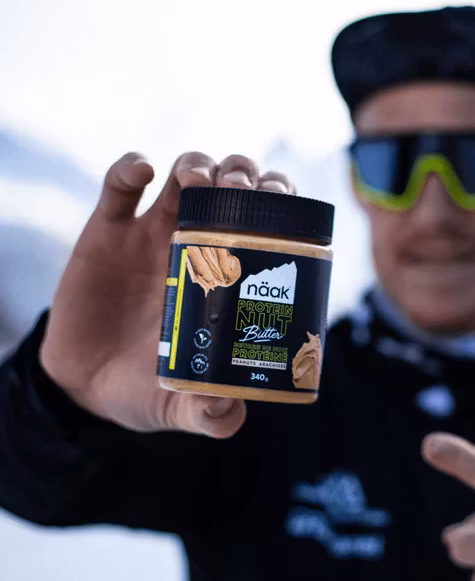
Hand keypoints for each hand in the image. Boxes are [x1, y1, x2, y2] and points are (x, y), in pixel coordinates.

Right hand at [40, 151, 295, 435]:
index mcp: (224, 276)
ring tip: (200, 183)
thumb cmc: (144, 388)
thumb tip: (232, 411)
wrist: (85, 387)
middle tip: (243, 191)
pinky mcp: (107, 234)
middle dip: (244, 175)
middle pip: (231, 185)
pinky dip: (130, 168)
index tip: (284, 202)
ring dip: (199, 165)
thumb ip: (209, 415)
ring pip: (184, 173)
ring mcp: (151, 235)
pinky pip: (118, 185)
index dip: (280, 200)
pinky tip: (142, 173)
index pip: (264, 221)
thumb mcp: (181, 407)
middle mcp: (196, 245)